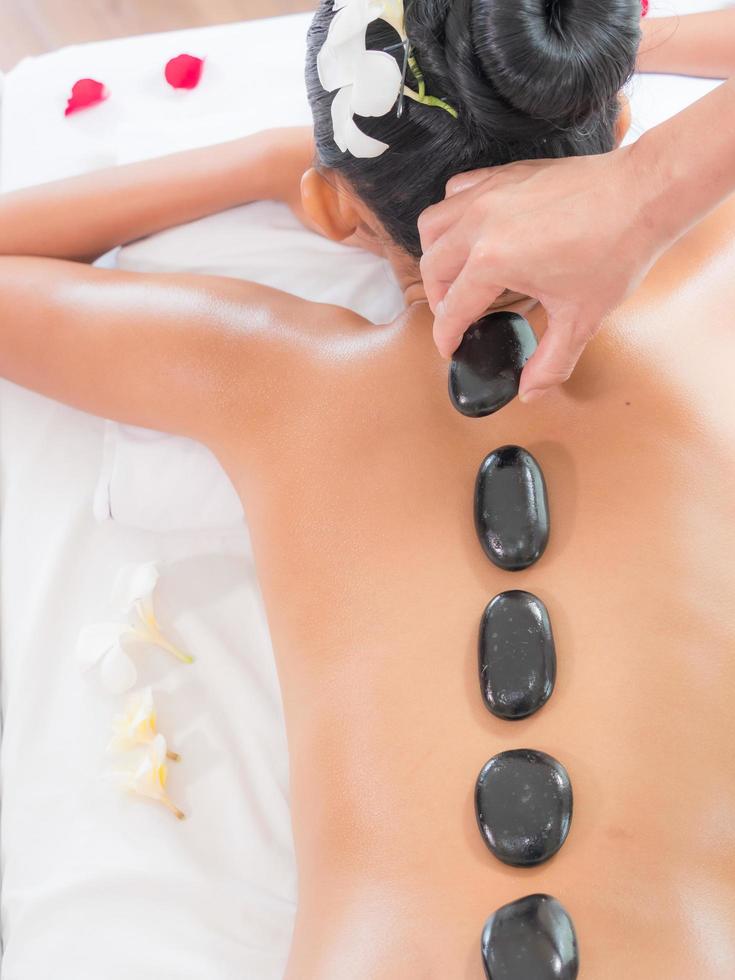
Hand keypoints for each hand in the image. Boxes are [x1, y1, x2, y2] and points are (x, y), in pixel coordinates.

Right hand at [419, 145, 663, 400]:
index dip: (448, 336)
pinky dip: (453, 214)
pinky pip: (456, 191)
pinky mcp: (504, 175)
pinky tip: (472, 232)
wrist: (643, 196)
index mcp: (492, 261)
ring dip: (437, 253)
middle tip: (456, 316)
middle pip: (433, 267)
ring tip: (455, 273)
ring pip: (433, 224)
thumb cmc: (614, 250)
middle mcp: (480, 224)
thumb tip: (531, 391)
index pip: (452, 309)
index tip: (450, 348)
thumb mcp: (581, 318)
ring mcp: (489, 194)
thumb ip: (550, 362)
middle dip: (438, 298)